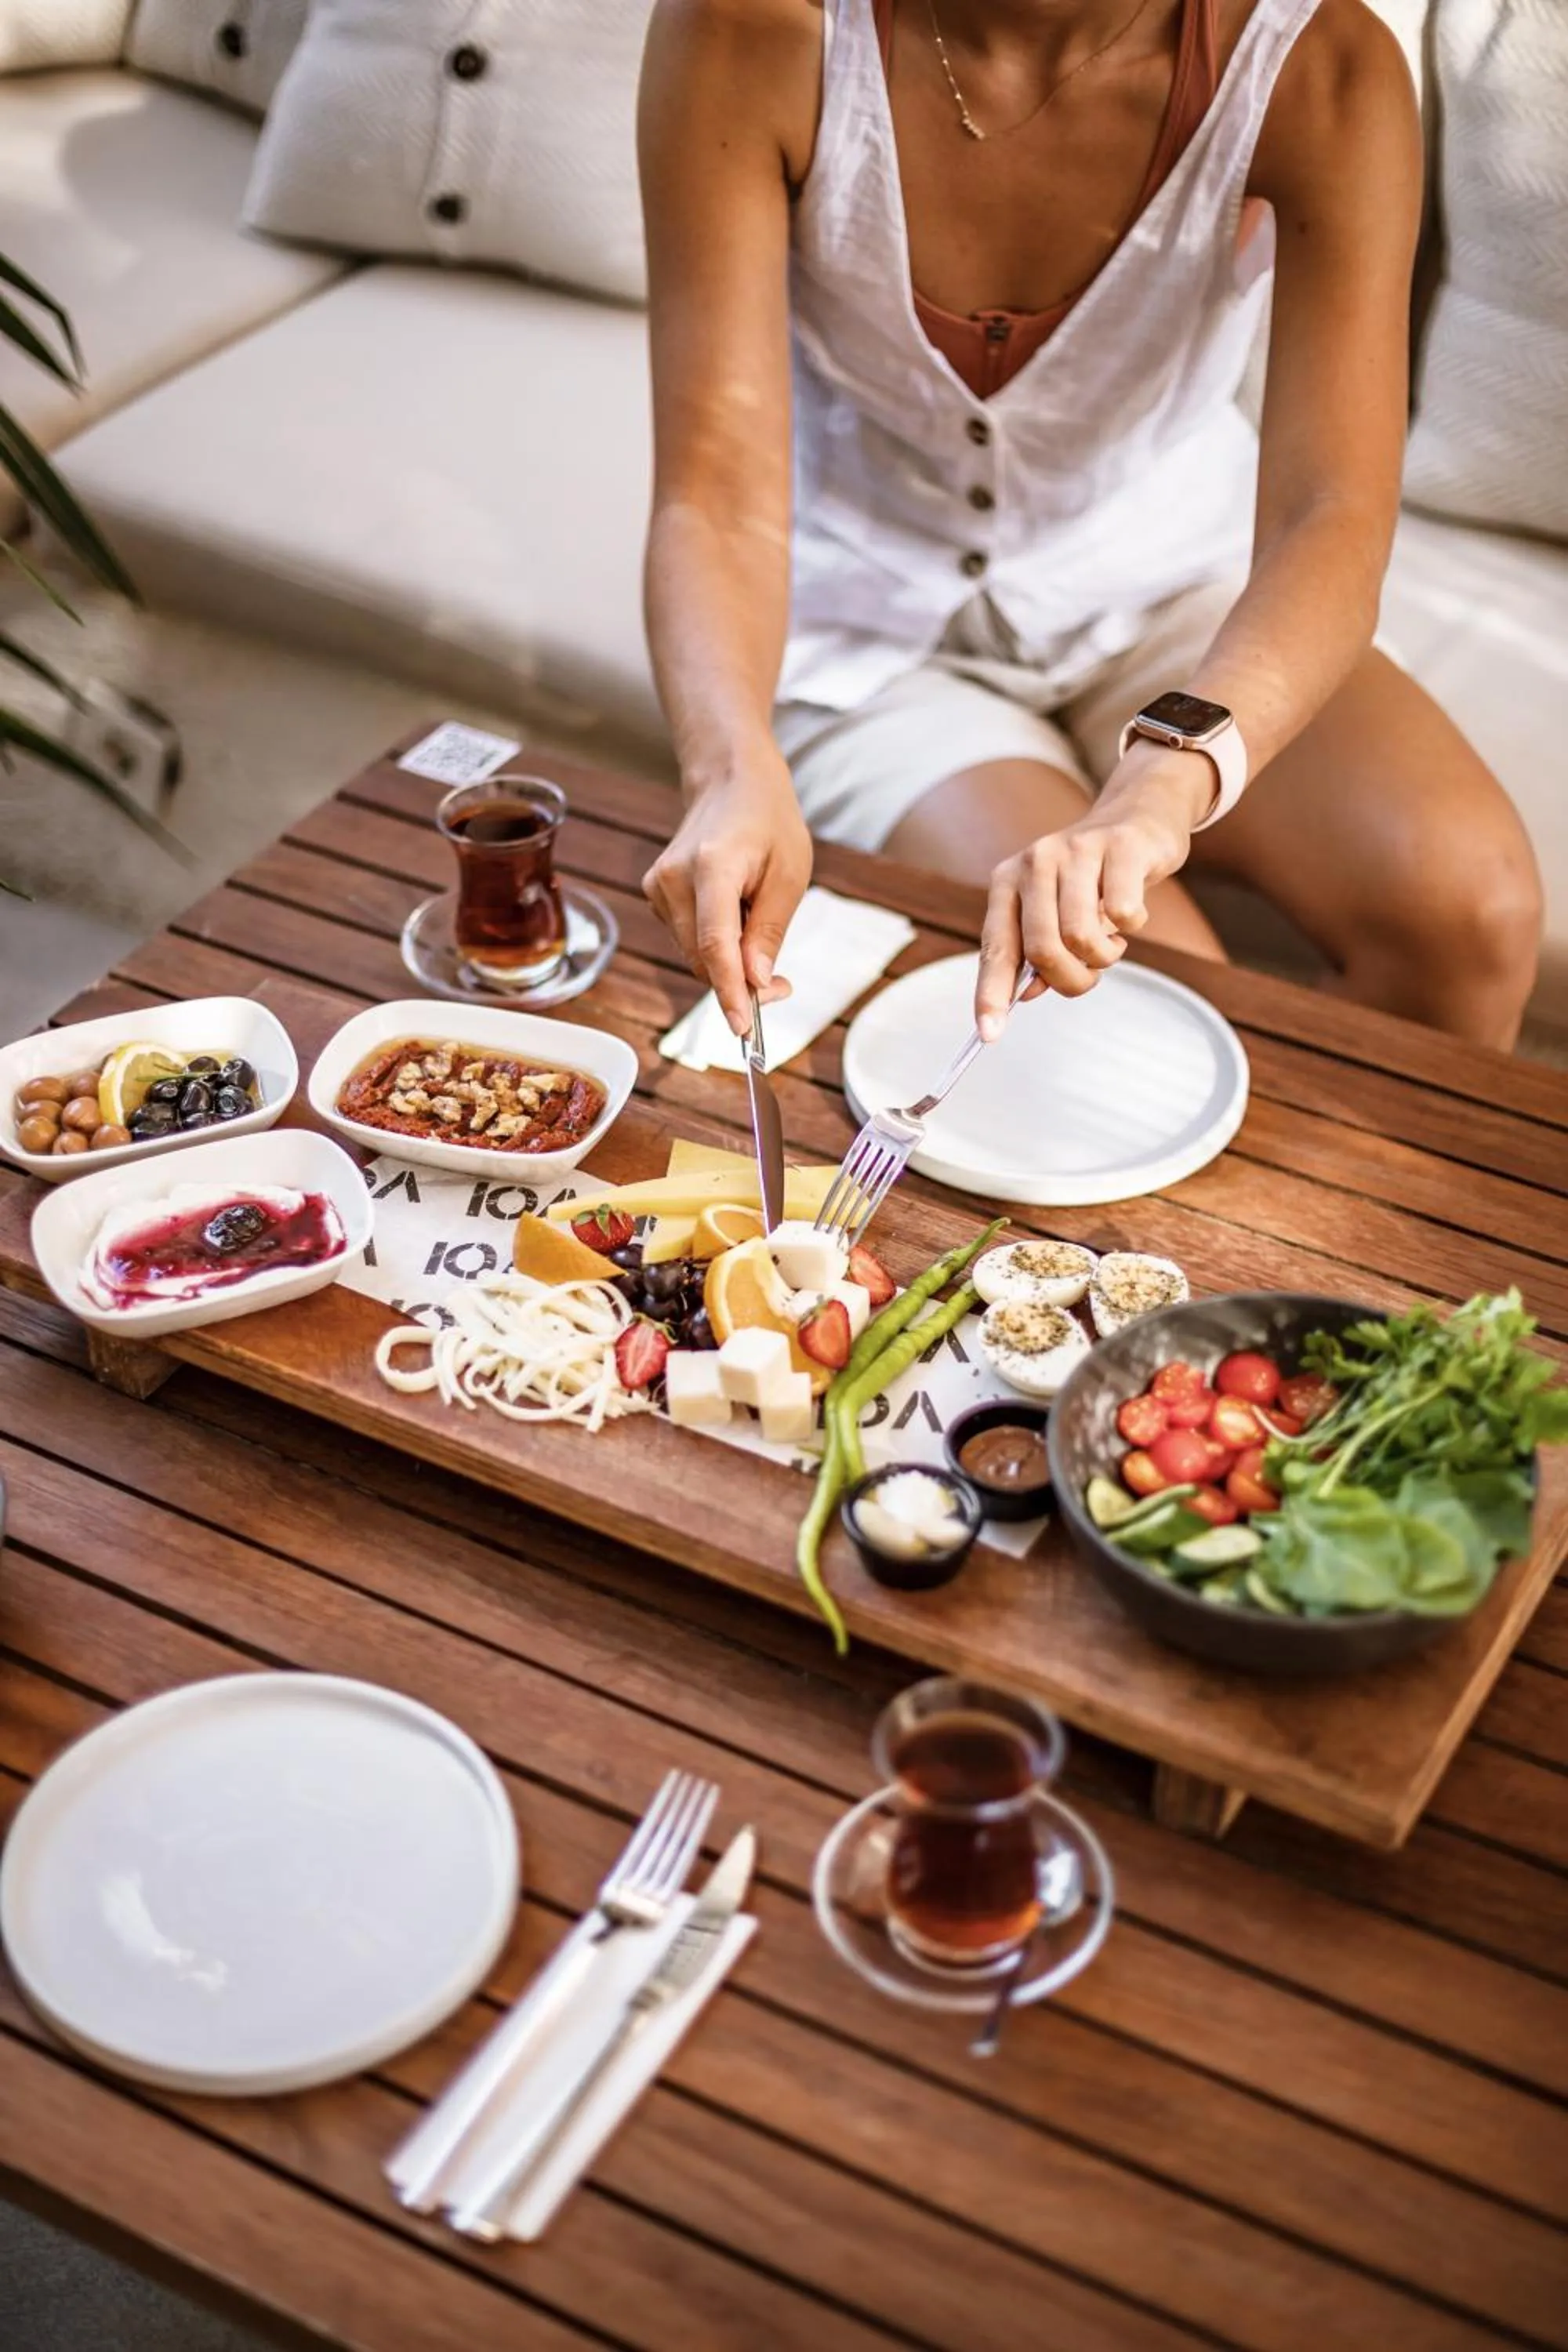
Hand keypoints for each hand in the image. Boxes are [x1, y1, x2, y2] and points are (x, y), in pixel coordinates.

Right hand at [643, 744, 812, 1034]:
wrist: (730, 781)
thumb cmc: (768, 821)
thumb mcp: (790, 873)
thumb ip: (770, 931)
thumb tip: (757, 984)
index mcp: (711, 868)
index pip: (715, 945)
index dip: (730, 992)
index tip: (744, 1028)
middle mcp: (673, 879)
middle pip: (702, 958)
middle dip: (740, 983)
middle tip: (783, 986)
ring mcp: (658, 887)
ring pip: (695, 954)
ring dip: (730, 962)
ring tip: (761, 924)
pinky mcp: (655, 894)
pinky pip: (689, 939)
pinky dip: (715, 945)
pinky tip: (737, 914)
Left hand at [975, 749, 1213, 1036]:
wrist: (1138, 814)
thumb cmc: (1092, 877)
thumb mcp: (1054, 909)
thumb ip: (1036, 951)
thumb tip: (1025, 994)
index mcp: (1007, 881)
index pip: (995, 948)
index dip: (991, 994)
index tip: (989, 1034)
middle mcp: (1035, 862)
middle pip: (1042, 949)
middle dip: (1070, 980)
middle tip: (1090, 976)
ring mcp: (1077, 850)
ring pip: (1082, 936)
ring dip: (1104, 956)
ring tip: (1111, 940)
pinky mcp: (1120, 848)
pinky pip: (1124, 914)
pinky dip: (1133, 926)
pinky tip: (1131, 910)